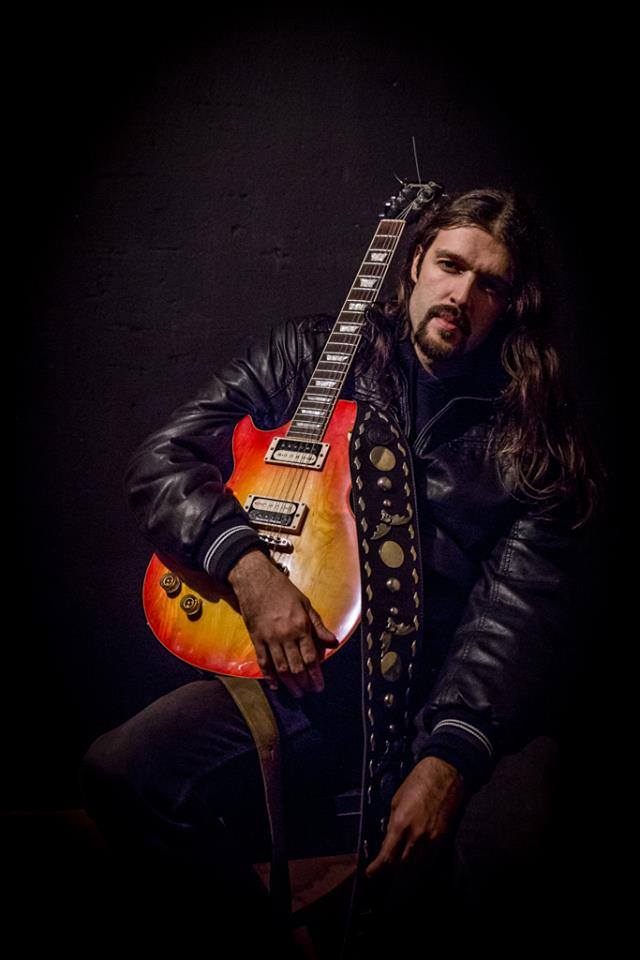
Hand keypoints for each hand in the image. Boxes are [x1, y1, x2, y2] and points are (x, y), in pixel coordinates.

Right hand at [227, 549, 338, 697]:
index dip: (316, 675)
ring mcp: (269, 638)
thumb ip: (318, 625)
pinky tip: (275, 685)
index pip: (311, 658)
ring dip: (290, 684)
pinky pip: (263, 661)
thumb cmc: (282, 590)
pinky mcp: (256, 638)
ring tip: (297, 693)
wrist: (255, 579)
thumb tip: (334, 642)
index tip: (320, 685)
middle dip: (305, 683)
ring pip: (280, 668)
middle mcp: (285, 635)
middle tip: (310, 692)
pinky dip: (268, 676)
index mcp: (300, 626)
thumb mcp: (305, 604)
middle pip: (296, 666)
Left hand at [365, 756, 464, 879]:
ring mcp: (431, 840)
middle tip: (382, 867)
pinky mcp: (443, 839)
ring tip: (396, 863)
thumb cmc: (417, 782)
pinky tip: (413, 856)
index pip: (387, 857)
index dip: (376, 869)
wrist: (445, 775)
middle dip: (389, 869)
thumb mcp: (396, 801)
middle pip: (401, 866)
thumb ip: (392, 823)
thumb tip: (389, 840)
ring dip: (404, 866)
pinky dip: (419, 860)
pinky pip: (428, 858)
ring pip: (415, 865)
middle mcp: (416, 837)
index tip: (369, 874)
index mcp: (401, 825)